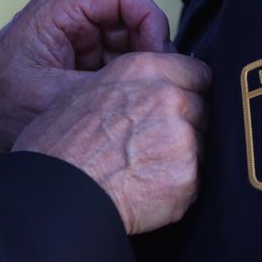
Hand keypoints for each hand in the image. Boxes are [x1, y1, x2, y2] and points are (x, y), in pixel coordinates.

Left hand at [0, 0, 170, 160]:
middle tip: (154, 87)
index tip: (157, 61)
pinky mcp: (81, 69)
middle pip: (134, 20)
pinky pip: (120, 67)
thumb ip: (103, 84)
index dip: (151, 22)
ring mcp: (78, 45)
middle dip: (150, 52)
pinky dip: (129, 85)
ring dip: (141, 71)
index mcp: (59, 12)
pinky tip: (128, 108)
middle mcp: (71, 21)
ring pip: (132, 46)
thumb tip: (153, 82)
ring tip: (140, 102)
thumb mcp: (51, 98)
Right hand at [14, 52, 210, 234]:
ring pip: (203, 145)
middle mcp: (169, 97)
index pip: (197, 72)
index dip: (190, 90)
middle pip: (204, 108)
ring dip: (184, 156)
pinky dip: (178, 187)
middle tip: (156, 144)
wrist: (57, 192)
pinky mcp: (187, 176)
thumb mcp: (90, 90)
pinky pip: (195, 180)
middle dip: (188, 125)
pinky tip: (147, 189)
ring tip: (146, 169)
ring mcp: (182, 137)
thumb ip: (134, 84)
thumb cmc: (60, 144)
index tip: (182, 105)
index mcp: (144, 69)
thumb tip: (154, 89)